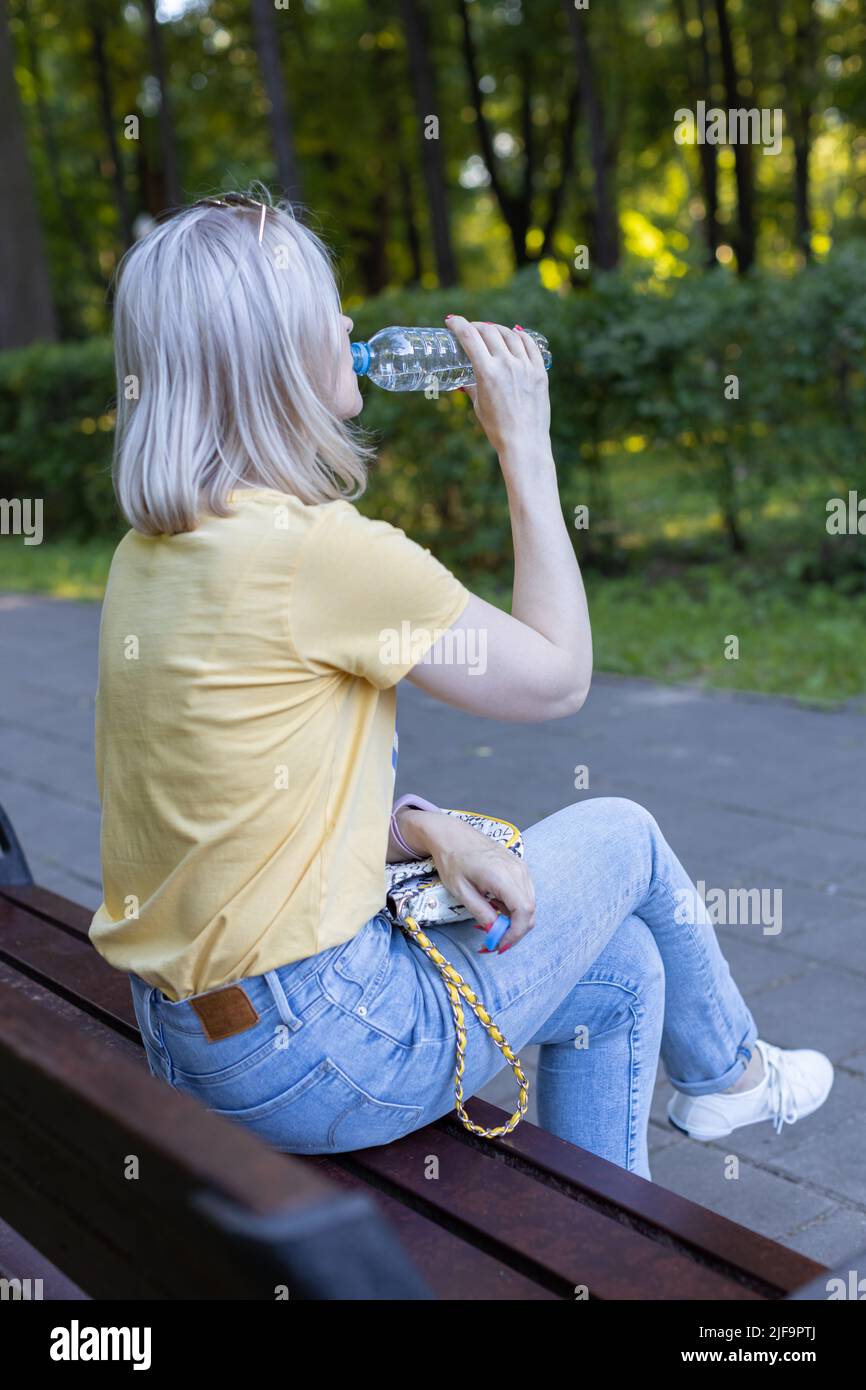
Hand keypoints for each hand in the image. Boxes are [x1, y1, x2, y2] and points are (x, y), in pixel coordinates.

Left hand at [398, 808, 535, 950]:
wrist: (451, 834)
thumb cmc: (453, 859)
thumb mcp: (461, 891)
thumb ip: (481, 912)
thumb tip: (495, 931)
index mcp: (503, 876)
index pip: (524, 912)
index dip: (515, 934)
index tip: (499, 946)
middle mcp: (518, 870)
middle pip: (530, 910)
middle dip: (515, 931)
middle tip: (494, 940)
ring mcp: (521, 866)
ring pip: (529, 903)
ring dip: (514, 919)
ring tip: (491, 922)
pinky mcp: (519, 866)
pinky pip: (524, 892)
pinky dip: (514, 906)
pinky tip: (495, 906)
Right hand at [444, 315, 551, 465]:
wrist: (525, 443)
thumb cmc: (498, 428)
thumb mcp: (479, 405)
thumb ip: (472, 386)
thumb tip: (464, 379)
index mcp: (487, 372)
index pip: (469, 337)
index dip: (458, 324)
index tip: (452, 321)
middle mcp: (506, 364)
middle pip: (489, 331)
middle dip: (476, 326)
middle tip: (471, 329)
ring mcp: (525, 366)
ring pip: (510, 335)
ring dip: (497, 329)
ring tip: (491, 332)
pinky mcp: (539, 372)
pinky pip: (530, 345)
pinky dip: (520, 336)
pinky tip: (515, 335)